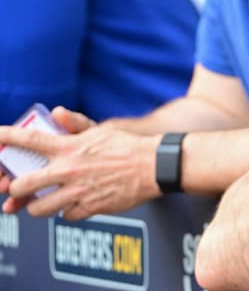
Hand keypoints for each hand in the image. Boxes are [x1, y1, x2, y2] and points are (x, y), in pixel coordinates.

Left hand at [0, 114, 161, 219]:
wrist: (154, 166)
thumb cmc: (128, 147)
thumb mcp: (101, 130)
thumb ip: (76, 124)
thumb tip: (56, 113)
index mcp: (70, 147)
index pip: (29, 140)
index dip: (6, 138)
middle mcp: (69, 169)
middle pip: (23, 184)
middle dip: (15, 189)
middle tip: (17, 188)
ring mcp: (78, 191)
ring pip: (40, 208)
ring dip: (38, 206)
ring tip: (43, 202)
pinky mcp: (89, 207)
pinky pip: (66, 216)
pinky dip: (68, 211)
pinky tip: (74, 204)